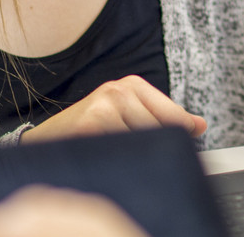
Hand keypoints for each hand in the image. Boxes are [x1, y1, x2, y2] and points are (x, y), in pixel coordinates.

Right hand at [21, 75, 206, 143]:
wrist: (42, 143)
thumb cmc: (87, 132)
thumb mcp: (126, 116)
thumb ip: (163, 119)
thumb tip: (200, 125)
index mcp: (131, 84)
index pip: (174, 118)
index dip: (176, 139)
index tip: (172, 150)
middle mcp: (119, 89)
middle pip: (160, 133)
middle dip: (150, 150)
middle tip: (127, 154)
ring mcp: (105, 105)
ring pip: (144, 143)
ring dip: (133, 157)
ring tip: (113, 155)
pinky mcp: (92, 124)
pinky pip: (124, 150)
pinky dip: (119, 160)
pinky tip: (104, 157)